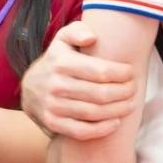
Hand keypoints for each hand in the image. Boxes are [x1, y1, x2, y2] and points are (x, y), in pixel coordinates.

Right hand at [21, 22, 137, 140]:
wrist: (29, 89)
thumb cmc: (56, 61)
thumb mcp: (62, 40)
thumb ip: (78, 31)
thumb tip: (91, 38)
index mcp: (62, 62)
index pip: (101, 71)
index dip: (122, 74)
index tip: (130, 73)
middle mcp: (56, 84)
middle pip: (101, 94)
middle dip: (124, 92)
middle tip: (134, 89)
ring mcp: (53, 106)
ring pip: (95, 113)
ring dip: (118, 110)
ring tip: (130, 104)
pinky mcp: (53, 123)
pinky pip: (82, 131)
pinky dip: (103, 129)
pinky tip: (116, 122)